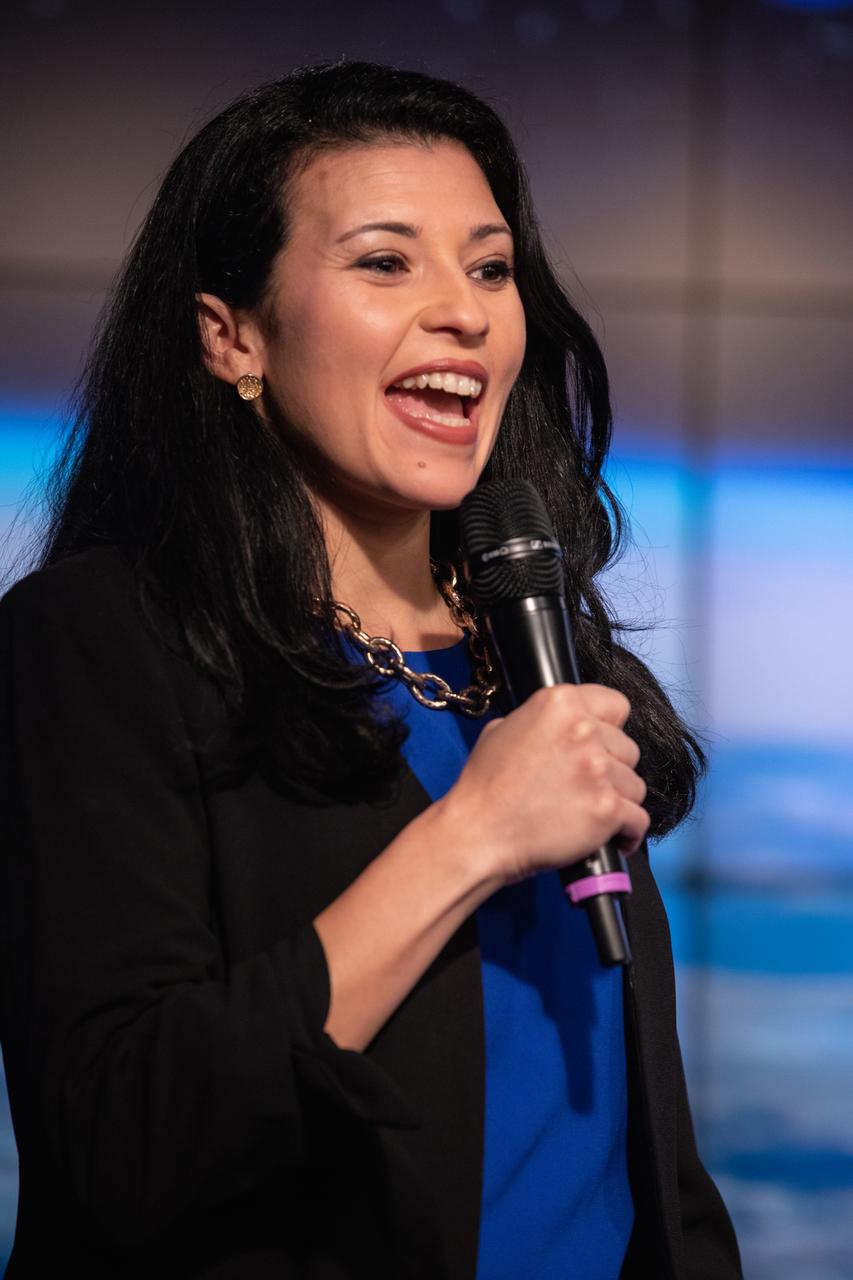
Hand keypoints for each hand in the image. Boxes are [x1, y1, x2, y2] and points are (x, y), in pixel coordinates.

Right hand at [441, 683, 649, 888]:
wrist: (478, 833)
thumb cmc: (485, 788)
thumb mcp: (503, 729)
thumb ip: (542, 721)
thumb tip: (563, 726)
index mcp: (560, 704)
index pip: (616, 705)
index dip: (609, 728)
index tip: (601, 745)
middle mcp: (584, 730)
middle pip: (629, 748)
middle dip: (612, 768)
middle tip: (585, 786)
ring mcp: (598, 770)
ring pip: (635, 785)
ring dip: (619, 800)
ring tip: (592, 813)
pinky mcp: (607, 808)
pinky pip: (639, 820)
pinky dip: (628, 832)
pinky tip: (613, 837)